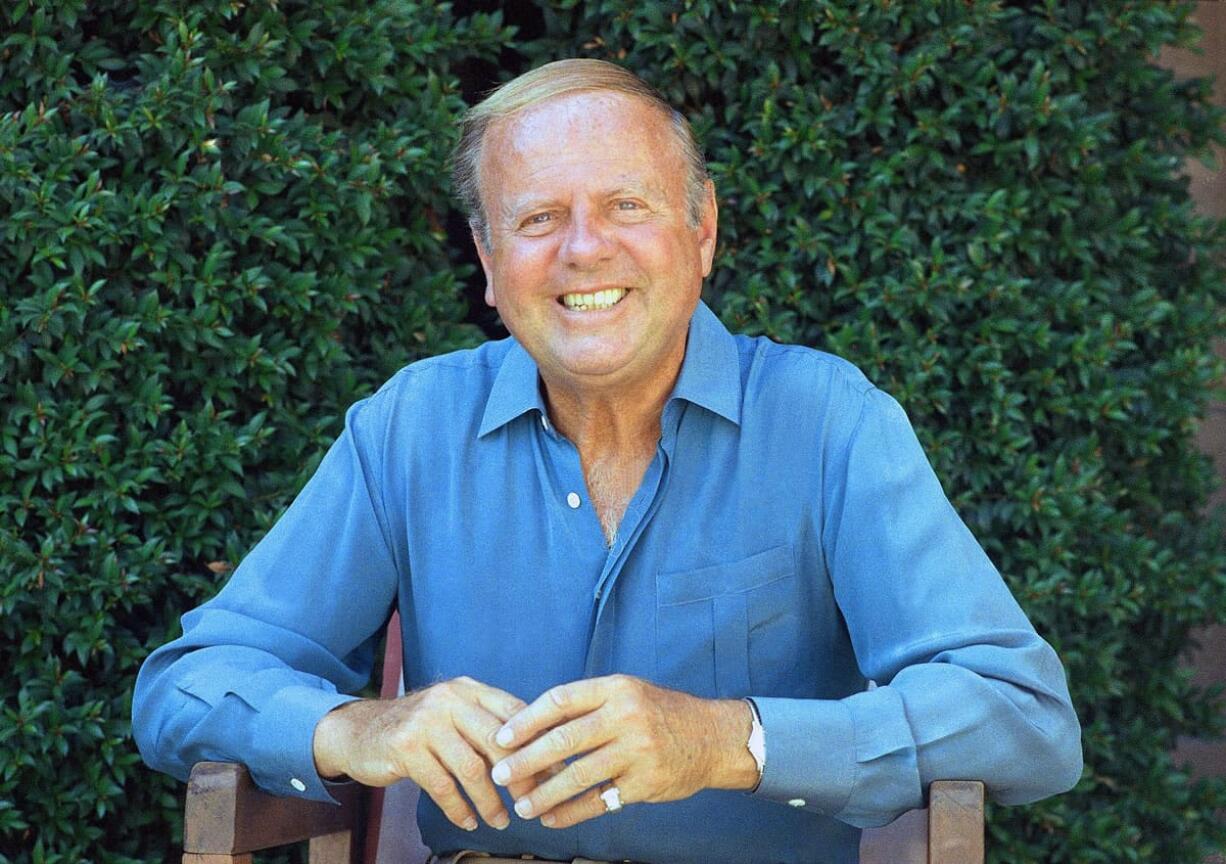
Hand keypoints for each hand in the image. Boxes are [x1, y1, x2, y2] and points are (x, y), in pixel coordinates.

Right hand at [312, 676, 548, 831]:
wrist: (360, 731)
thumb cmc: (420, 729)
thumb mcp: (455, 714)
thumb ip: (488, 725)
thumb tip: (540, 753)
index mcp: (468, 689)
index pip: (514, 712)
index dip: (538, 743)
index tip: (556, 771)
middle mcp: (449, 699)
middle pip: (496, 740)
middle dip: (519, 776)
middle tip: (533, 802)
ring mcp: (426, 722)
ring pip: (470, 768)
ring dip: (489, 801)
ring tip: (501, 821)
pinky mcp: (405, 747)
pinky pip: (441, 785)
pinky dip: (458, 808)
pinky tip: (468, 821)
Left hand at [488, 674, 757, 828]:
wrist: (713, 737)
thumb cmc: (660, 713)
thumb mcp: (628, 693)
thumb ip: (588, 704)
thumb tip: (533, 723)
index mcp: (615, 689)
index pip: (560, 701)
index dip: (526, 720)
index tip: (501, 738)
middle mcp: (626, 716)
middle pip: (564, 740)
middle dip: (526, 760)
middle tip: (500, 775)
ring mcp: (637, 751)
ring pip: (579, 776)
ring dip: (545, 794)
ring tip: (522, 806)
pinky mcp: (646, 783)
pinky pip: (600, 801)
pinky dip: (572, 813)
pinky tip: (553, 819)